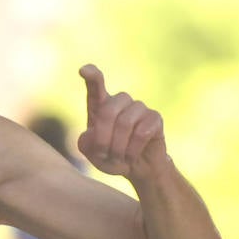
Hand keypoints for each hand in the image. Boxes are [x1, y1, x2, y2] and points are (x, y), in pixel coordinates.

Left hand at [75, 64, 166, 179]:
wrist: (136, 168)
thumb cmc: (111, 157)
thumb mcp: (92, 153)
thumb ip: (86, 143)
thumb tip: (93, 133)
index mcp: (101, 105)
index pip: (95, 85)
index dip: (91, 76)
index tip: (83, 70)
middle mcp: (120, 101)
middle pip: (108, 111)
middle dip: (103, 138)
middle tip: (103, 155)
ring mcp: (139, 107)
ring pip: (125, 124)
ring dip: (118, 148)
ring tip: (118, 158)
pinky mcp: (155, 117)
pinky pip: (141, 133)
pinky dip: (132, 151)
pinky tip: (131, 157)